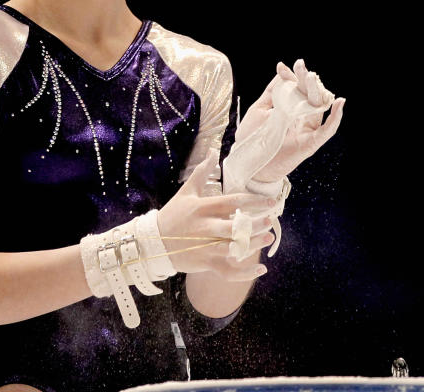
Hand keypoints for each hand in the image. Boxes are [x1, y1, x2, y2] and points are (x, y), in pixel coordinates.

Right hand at [157, 150, 275, 280]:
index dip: (253, 201)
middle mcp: (205, 228)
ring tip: (268, 238)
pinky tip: (261, 269)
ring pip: (233, 249)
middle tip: (270, 221)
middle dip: (255, 225)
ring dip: (253, 245)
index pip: (232, 202)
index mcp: (203, 208)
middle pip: (234, 228)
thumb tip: (214, 151)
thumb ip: (202, 172)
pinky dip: (244, 273)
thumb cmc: (172, 215)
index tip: (270, 201)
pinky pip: (228, 272)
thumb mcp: (186, 191)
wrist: (153, 243)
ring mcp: (205, 247)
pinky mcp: (205, 263)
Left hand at [238, 59, 344, 181]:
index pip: (294, 88)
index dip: (290, 77)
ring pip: (319, 107)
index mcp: (289, 107)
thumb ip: (272, 93)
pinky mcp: (310, 143)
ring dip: (318, 91)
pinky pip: (327, 130)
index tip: (282, 67)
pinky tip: (339, 103)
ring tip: (312, 78)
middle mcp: (300, 116)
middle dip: (306, 79)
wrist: (248, 163)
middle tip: (301, 66)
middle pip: (309, 94)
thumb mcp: (259, 110)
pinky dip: (335, 117)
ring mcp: (307, 129)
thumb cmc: (252, 138)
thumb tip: (282, 72)